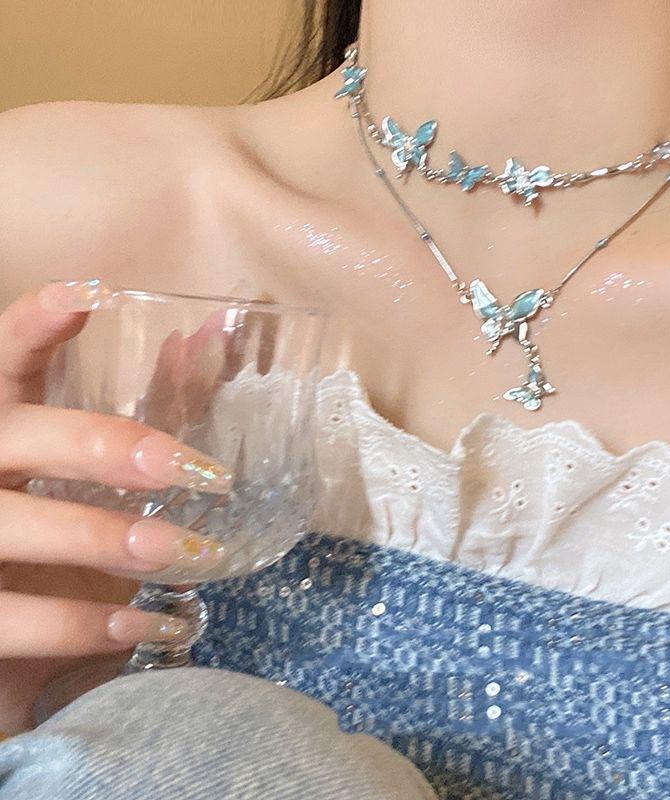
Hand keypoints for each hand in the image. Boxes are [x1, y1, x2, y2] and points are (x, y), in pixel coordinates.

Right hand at [0, 281, 231, 731]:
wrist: (15, 643)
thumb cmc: (59, 547)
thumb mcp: (99, 481)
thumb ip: (150, 408)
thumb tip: (210, 338)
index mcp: (0, 429)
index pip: (2, 361)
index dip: (34, 325)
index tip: (89, 294)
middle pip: (20, 435)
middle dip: (105, 447)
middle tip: (199, 471)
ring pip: (15, 524)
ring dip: (105, 539)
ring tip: (185, 554)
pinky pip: (17, 621)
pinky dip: (88, 625)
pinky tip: (153, 625)